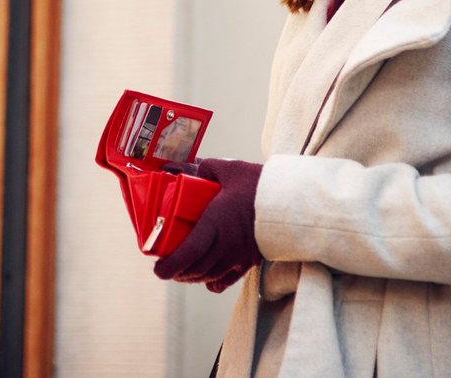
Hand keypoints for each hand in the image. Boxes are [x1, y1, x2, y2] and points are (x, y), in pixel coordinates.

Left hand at [153, 158, 262, 292]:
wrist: (293, 200)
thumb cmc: (260, 184)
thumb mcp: (230, 169)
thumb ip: (207, 168)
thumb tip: (191, 167)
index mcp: (215, 223)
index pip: (188, 253)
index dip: (170, 266)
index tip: (158, 270)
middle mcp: (225, 245)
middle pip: (195, 269)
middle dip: (177, 272)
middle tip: (166, 266)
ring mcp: (239, 256)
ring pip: (209, 276)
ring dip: (192, 276)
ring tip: (182, 270)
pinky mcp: (250, 260)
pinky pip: (228, 279)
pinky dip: (213, 282)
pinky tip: (207, 278)